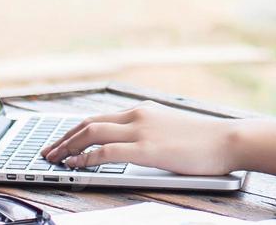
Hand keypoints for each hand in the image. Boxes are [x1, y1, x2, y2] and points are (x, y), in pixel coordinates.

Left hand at [39, 101, 239, 175]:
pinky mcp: (146, 148)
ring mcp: (141, 130)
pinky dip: (86, 157)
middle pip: (88, 123)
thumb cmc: (204, 140)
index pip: (99, 117)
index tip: (61, 141)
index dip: (75, 130)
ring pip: (91, 133)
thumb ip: (149, 133)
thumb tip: (131, 147)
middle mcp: (137, 115)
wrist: (228, 139)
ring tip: (54, 160)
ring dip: (68, 147)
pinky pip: (106, 151)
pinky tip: (75, 165)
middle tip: (48, 152)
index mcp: (142, 110)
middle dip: (64, 138)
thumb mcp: (170, 130)